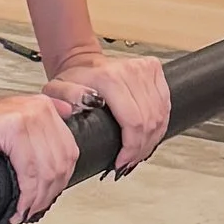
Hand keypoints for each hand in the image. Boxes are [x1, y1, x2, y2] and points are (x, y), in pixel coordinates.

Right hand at [0, 88, 81, 221]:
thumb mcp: (14, 122)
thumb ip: (39, 126)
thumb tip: (64, 134)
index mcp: (44, 107)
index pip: (69, 151)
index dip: (61, 180)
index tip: (47, 196)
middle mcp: (40, 109)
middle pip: (60, 162)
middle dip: (49, 193)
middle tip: (34, 208)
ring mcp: (28, 116)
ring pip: (46, 170)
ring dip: (37, 198)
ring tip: (25, 210)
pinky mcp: (12, 129)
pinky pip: (29, 171)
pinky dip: (26, 194)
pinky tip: (19, 204)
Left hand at [45, 49, 170, 173]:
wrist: (84, 62)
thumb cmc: (73, 79)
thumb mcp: (58, 91)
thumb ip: (67, 99)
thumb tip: (85, 104)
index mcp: (110, 78)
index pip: (133, 122)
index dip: (131, 148)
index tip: (121, 162)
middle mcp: (131, 71)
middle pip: (149, 121)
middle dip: (140, 148)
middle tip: (129, 161)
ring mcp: (145, 69)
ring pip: (160, 115)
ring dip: (151, 139)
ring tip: (138, 153)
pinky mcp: (155, 69)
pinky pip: (165, 105)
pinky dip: (159, 125)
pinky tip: (149, 136)